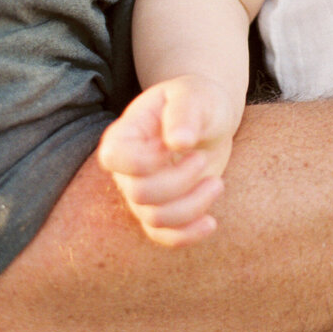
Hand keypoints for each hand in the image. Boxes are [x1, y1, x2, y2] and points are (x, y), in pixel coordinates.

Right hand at [97, 74, 235, 246]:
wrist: (210, 119)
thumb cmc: (198, 101)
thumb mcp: (194, 95)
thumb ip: (184, 112)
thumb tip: (179, 142)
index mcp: (124, 135)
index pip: (114, 158)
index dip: (146, 160)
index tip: (176, 144)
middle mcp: (126, 169)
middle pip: (139, 193)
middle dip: (179, 180)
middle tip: (202, 158)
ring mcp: (141, 193)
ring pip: (155, 219)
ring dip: (192, 205)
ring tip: (217, 183)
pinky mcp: (162, 211)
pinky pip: (165, 236)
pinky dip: (188, 234)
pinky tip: (211, 222)